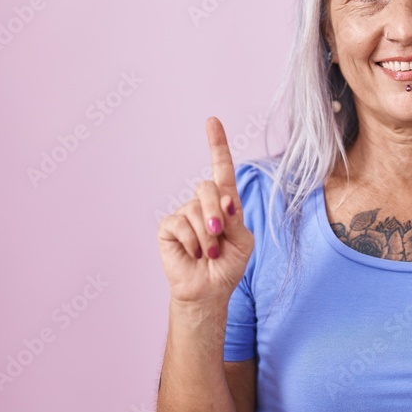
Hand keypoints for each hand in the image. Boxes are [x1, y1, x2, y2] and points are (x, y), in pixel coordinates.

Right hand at [157, 117, 254, 305]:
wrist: (210, 290)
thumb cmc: (227, 265)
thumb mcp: (243, 241)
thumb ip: (235, 218)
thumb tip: (223, 200)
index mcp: (224, 203)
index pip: (221, 168)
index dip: (217, 144)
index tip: (212, 121)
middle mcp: (203, 204)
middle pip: (208, 188)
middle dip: (216, 212)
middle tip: (219, 235)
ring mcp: (184, 214)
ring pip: (195, 210)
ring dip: (207, 237)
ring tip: (209, 255)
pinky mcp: (169, 227)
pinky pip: (180, 224)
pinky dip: (192, 242)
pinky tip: (194, 254)